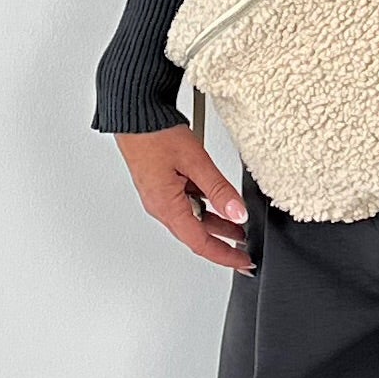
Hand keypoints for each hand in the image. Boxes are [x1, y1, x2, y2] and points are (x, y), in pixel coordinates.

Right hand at [113, 124, 254, 272]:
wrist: (133, 113)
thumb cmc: (154, 134)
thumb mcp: (196, 161)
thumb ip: (219, 189)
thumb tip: (239, 213)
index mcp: (167, 206)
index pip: (200, 243)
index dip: (224, 256)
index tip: (243, 263)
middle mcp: (161, 205)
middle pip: (197, 233)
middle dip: (223, 243)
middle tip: (245, 251)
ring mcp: (160, 195)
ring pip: (193, 218)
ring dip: (217, 224)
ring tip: (240, 227)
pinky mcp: (162, 184)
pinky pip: (187, 203)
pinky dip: (206, 207)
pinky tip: (221, 200)